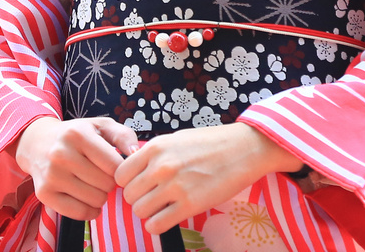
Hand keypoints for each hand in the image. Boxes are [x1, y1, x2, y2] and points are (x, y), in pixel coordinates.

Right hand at [14, 116, 139, 221]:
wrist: (37, 143)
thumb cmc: (76, 135)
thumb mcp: (100, 126)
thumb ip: (123, 135)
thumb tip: (136, 154)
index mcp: (78, 134)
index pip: (115, 165)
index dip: (120, 170)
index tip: (115, 167)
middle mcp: (61, 154)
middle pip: (106, 184)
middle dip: (110, 183)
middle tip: (103, 176)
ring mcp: (51, 175)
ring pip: (95, 200)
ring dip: (101, 197)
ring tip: (94, 185)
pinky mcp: (44, 194)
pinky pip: (79, 213)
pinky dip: (89, 211)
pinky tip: (87, 199)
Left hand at [114, 123, 299, 233]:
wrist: (244, 149)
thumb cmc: (211, 143)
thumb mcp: (176, 140)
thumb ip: (154, 155)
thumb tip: (136, 172)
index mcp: (156, 147)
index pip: (120, 174)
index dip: (129, 182)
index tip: (141, 184)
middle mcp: (161, 166)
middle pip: (129, 195)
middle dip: (139, 199)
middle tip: (155, 197)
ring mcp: (175, 186)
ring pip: (140, 211)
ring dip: (149, 213)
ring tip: (164, 207)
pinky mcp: (189, 205)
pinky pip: (156, 225)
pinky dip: (158, 225)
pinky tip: (169, 217)